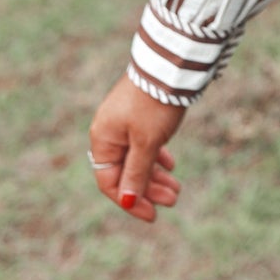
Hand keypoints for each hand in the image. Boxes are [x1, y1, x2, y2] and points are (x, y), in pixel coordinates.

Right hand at [88, 76, 185, 222]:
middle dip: (148, 189)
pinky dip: (156, 157)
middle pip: (125, 171)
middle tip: (173, 200)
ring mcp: (125, 122)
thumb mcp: (146, 143)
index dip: (130, 201)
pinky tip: (170, 165)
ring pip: (137, 158)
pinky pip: (144, 143)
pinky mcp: (140, 115)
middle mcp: (110, 132)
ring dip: (155, 176)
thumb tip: (128, 200)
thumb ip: (137, 172)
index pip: (110, 182)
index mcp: (103, 139)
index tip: (152, 215)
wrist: (169, 65)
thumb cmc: (154, 104)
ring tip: (176, 189)